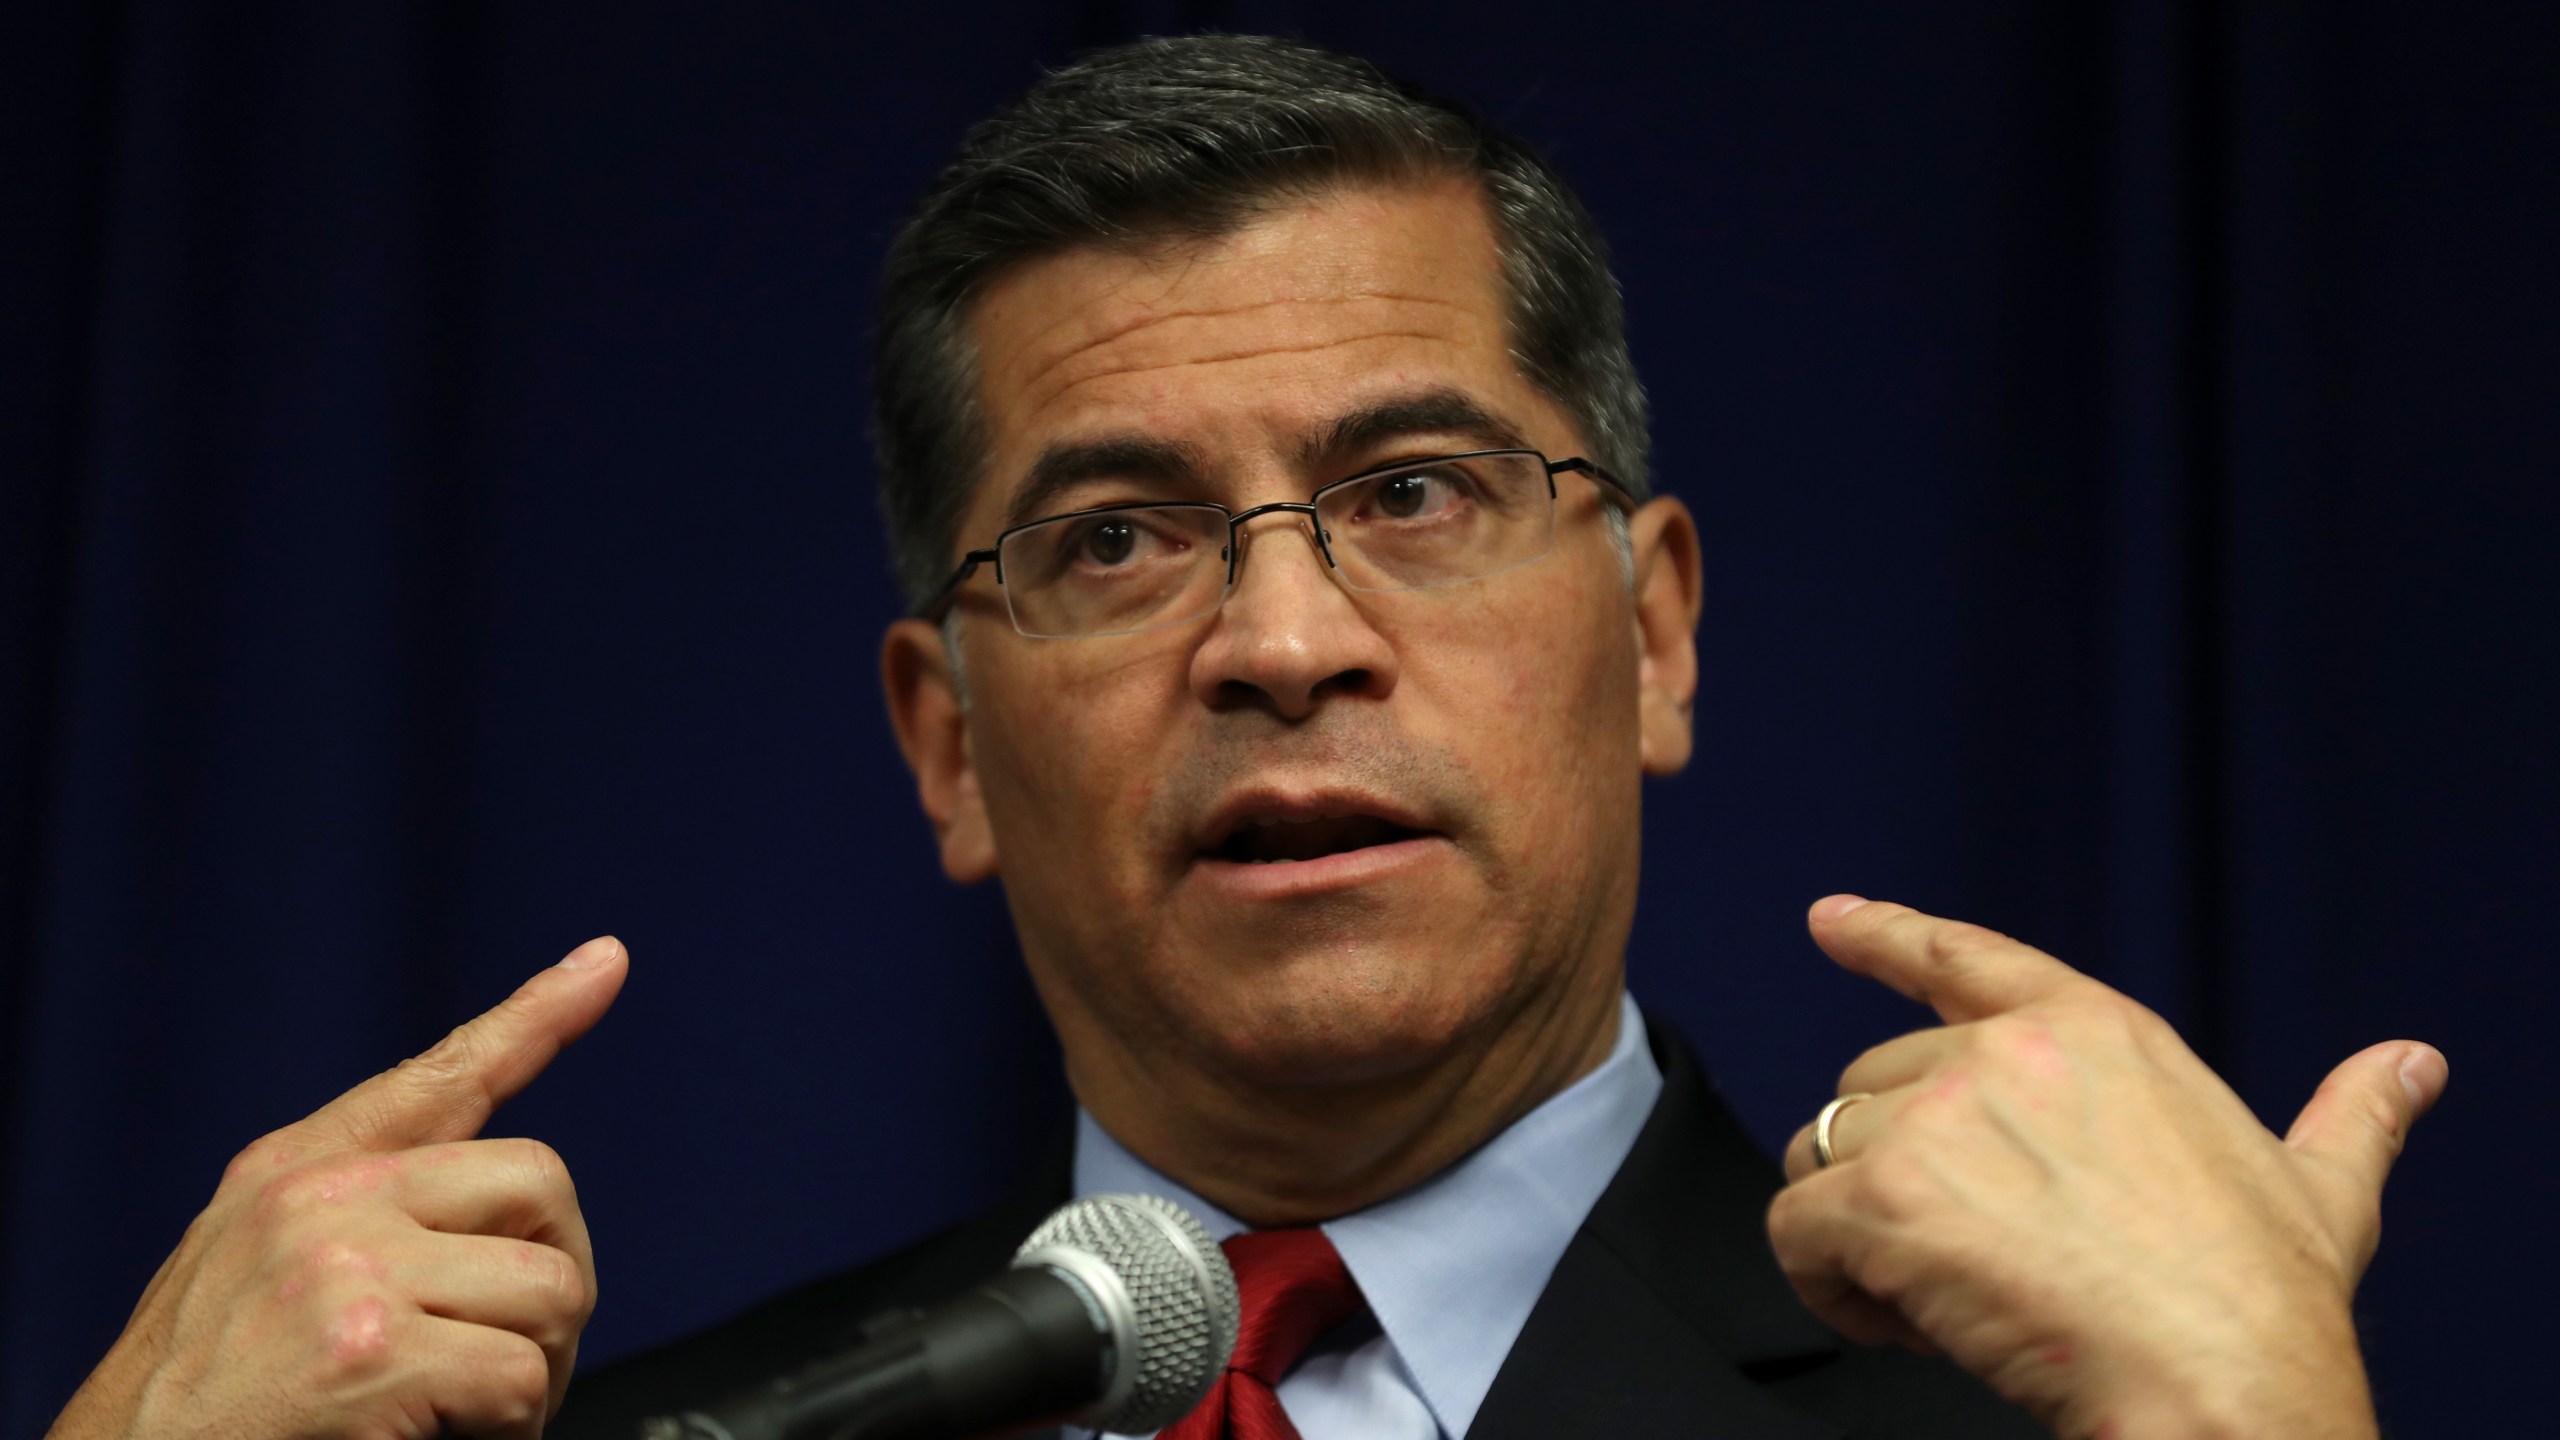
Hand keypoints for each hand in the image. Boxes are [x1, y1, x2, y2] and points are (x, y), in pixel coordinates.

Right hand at [46, 937, 627, 1439]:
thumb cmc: (194, 1398)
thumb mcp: (246, 1261)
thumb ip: (351, 1209)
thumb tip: (472, 1203)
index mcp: (297, 1171)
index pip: (442, 1075)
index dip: (536, 1015)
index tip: (604, 964)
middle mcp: (323, 1201)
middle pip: (537, 1183)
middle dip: (555, 1274)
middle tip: (519, 1348)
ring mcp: (347, 1270)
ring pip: (550, 1289)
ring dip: (540, 1366)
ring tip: (478, 1407)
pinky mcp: (369, 1352)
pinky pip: (519, 1376)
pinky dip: (513, 1424)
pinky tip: (458, 1435)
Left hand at [1765, 898, 2443, 1439]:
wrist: (2224, 1384)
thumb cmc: (2263, 1302)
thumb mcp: (2322, 1189)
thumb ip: (2350, 1115)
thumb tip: (2410, 1069)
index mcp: (2094, 1032)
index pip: (1963, 958)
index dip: (1886, 934)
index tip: (1830, 921)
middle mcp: (2002, 1054)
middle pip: (1874, 1084)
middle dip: (1898, 1171)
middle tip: (1972, 1253)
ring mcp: (1936, 1118)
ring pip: (1826, 1152)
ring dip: (1859, 1227)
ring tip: (1940, 1293)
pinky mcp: (1884, 1198)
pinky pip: (1797, 1229)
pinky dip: (1829, 1284)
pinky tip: (1899, 1323)